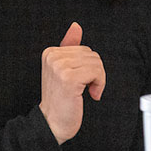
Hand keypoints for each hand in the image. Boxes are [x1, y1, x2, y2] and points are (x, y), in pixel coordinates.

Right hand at [39, 22, 105, 144]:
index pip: (83, 49)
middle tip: (87, 87)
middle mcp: (53, 57)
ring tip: (88, 91)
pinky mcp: (69, 78)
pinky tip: (91, 94)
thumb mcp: (63, 71)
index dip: (88, 66)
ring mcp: (59, 66)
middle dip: (95, 72)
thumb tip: (76, 27)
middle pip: (91, 54)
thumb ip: (69, 48)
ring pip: (96, 62)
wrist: (52, 123)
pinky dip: (99, 84)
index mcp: (50, 52)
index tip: (82, 80)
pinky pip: (96, 72)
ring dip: (98, 79)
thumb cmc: (60, 100)